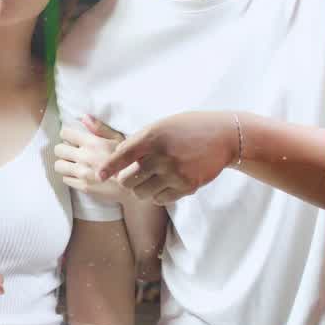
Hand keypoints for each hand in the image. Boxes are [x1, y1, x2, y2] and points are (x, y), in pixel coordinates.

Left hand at [54, 116, 127, 202]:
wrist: (135, 185)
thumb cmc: (131, 160)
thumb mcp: (119, 139)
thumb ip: (100, 128)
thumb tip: (84, 117)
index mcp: (93, 143)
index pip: (65, 133)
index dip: (68, 134)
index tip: (73, 138)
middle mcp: (84, 157)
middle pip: (58, 149)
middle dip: (64, 148)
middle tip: (72, 151)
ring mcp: (82, 173)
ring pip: (58, 165)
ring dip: (64, 163)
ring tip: (74, 163)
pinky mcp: (82, 186)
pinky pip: (65, 179)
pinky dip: (70, 176)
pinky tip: (79, 174)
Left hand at [97, 111, 238, 205]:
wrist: (225, 136)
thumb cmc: (187, 129)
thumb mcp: (160, 125)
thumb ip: (135, 139)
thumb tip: (107, 148)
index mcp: (153, 137)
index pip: (122, 155)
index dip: (108, 167)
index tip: (99, 175)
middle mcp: (162, 156)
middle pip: (126, 181)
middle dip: (125, 180)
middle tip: (132, 176)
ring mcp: (175, 172)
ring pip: (141, 193)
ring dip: (141, 189)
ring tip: (150, 179)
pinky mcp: (187, 186)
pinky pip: (159, 199)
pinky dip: (156, 195)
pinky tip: (163, 184)